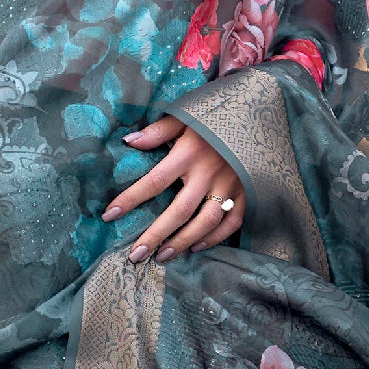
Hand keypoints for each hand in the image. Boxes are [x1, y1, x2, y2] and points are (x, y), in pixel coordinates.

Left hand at [106, 118, 245, 260]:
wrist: (259, 112)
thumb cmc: (216, 115)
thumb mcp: (186, 115)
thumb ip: (158, 131)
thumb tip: (128, 142)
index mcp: (189, 152)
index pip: (154, 181)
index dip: (130, 199)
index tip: (109, 215)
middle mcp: (209, 173)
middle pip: (179, 211)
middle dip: (156, 235)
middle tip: (136, 255)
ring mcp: (231, 185)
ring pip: (206, 222)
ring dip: (184, 242)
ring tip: (163, 256)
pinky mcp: (248, 192)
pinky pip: (232, 222)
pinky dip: (215, 238)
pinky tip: (196, 247)